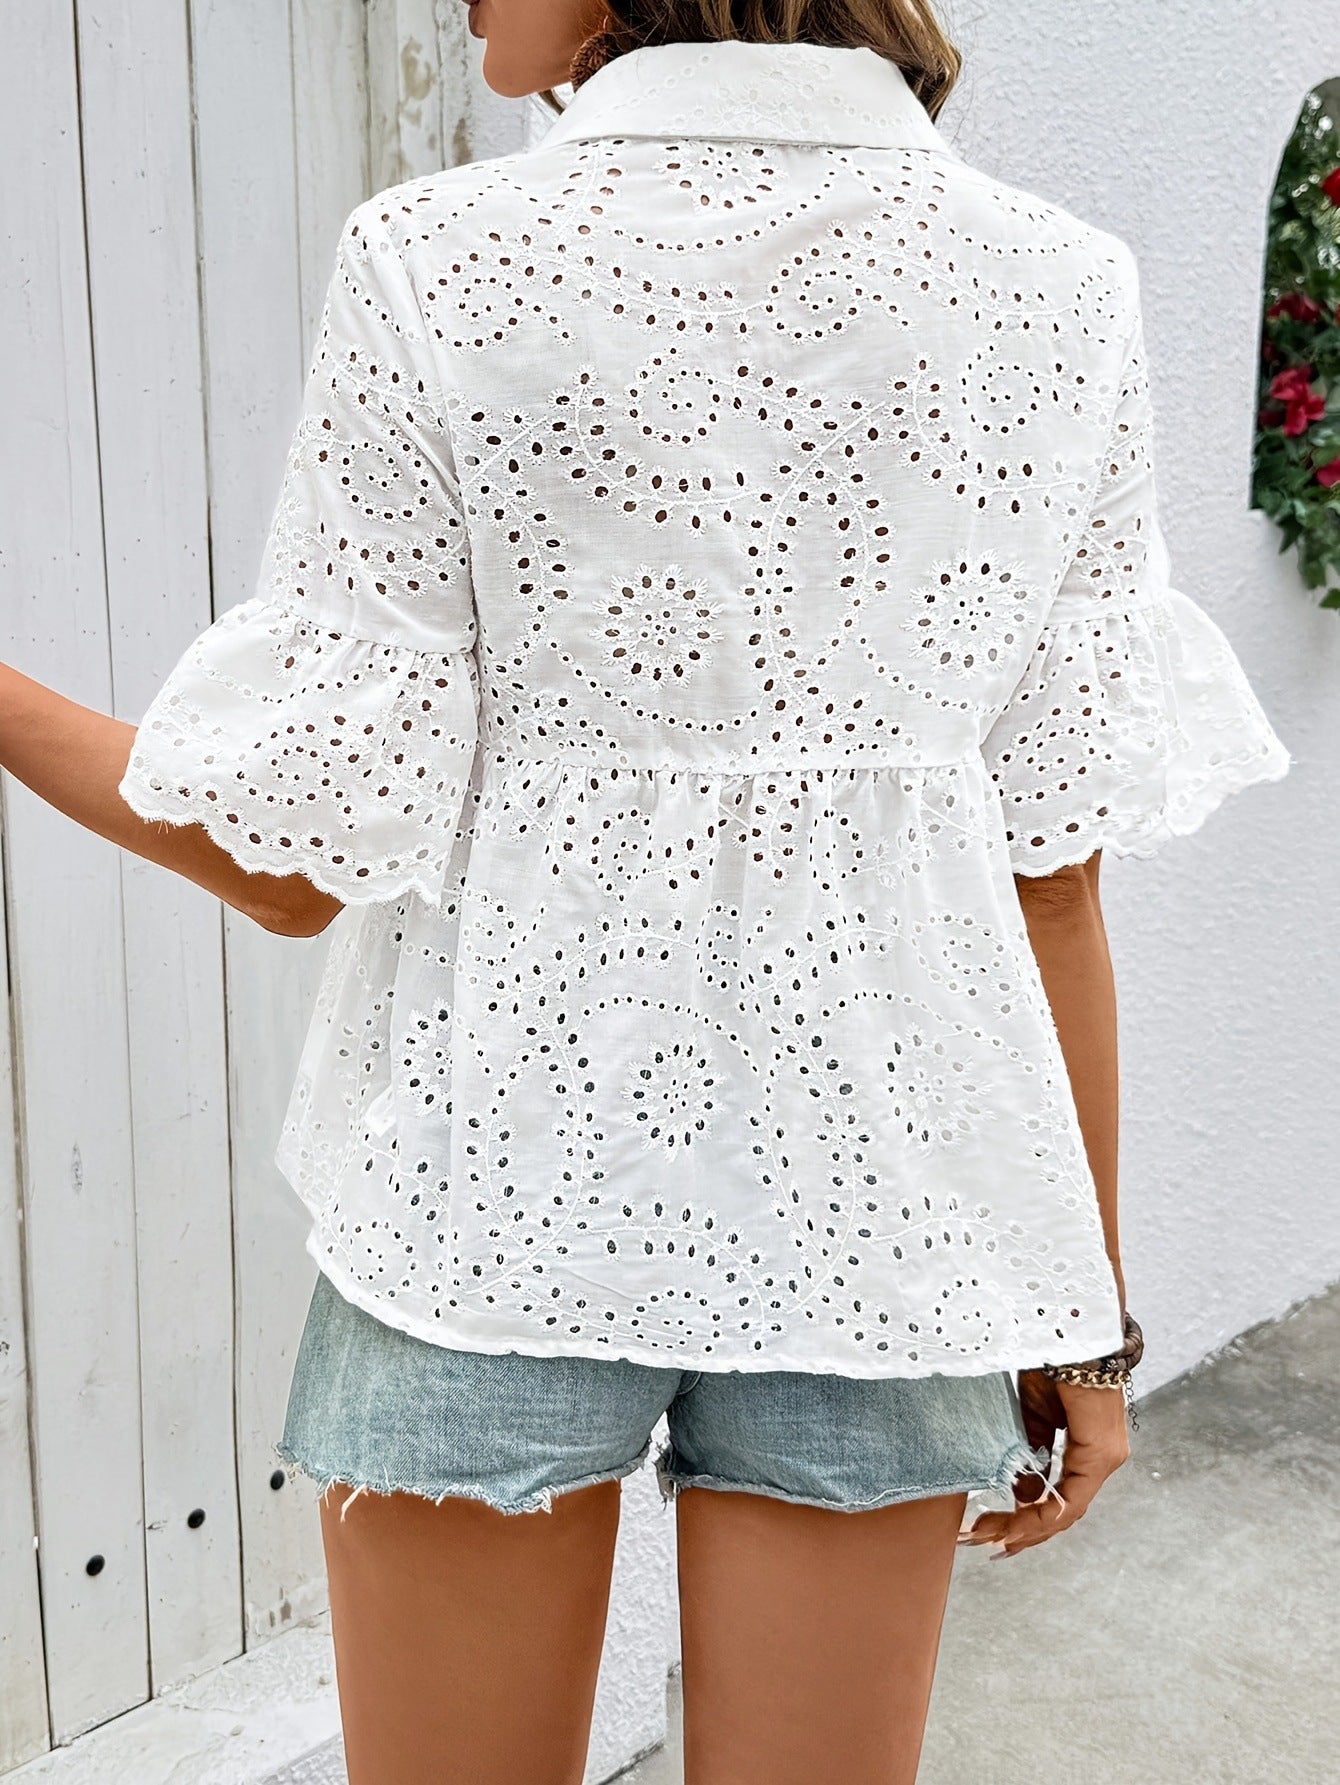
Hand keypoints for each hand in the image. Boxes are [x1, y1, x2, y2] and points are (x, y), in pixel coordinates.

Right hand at [957, 1373, 1129, 1557]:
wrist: (1068, 1328)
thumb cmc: (1052, 1359)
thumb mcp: (1034, 1414)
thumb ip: (1032, 1454)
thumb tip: (1023, 1493)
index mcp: (1088, 1449)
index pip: (1059, 1498)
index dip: (1026, 1520)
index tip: (993, 1530)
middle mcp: (1102, 1459)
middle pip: (1061, 1512)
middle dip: (1019, 1530)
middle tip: (982, 1539)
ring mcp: (1105, 1458)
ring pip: (1066, 1511)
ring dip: (1024, 1528)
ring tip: (988, 1535)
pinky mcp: (1101, 1452)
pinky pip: (1072, 1498)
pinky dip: (1041, 1515)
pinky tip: (1013, 1524)